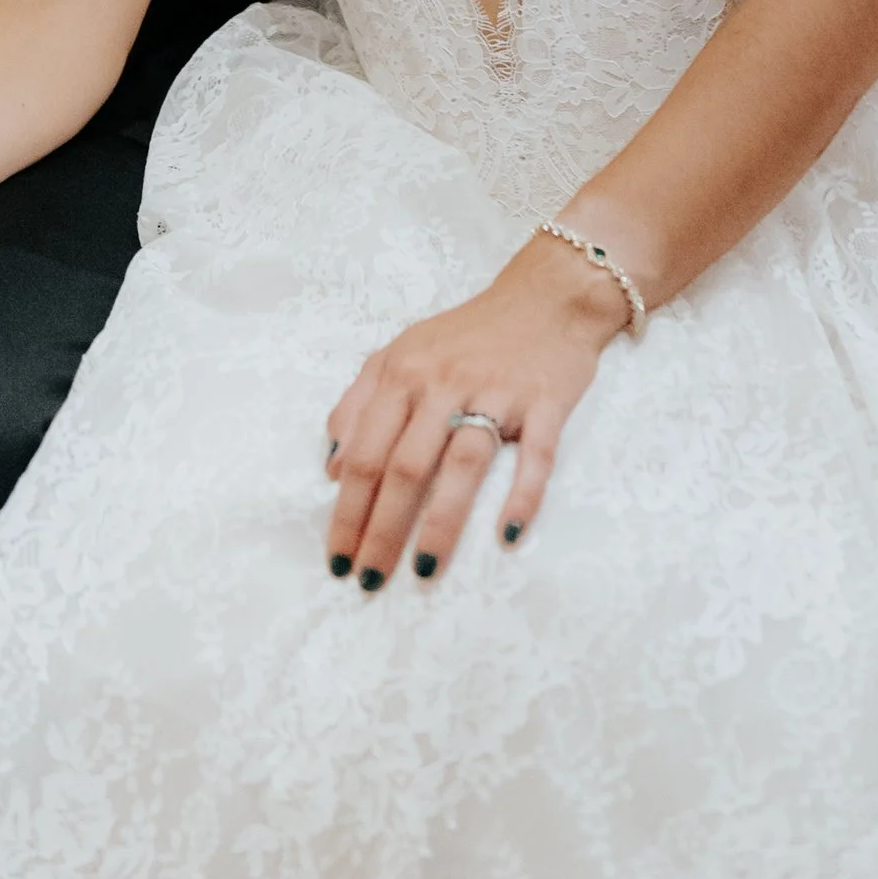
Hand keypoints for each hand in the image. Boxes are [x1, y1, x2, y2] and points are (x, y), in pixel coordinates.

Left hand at [323, 240, 627, 587]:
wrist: (547, 297)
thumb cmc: (467, 335)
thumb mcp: (401, 354)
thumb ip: (358, 403)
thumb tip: (330, 467)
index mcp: (403, 373)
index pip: (366, 453)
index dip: (348, 510)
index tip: (337, 559)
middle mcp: (444, 382)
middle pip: (406, 466)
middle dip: (383, 529)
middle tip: (371, 580)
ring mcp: (497, 392)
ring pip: (462, 464)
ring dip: (441, 523)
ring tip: (422, 570)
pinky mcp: (545, 401)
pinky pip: (534, 456)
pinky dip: (522, 495)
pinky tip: (507, 534)